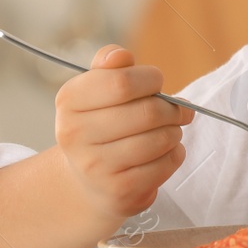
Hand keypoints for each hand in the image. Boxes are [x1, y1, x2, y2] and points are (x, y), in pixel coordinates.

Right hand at [54, 44, 194, 223]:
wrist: (86, 180)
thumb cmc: (100, 123)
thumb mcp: (96, 89)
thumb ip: (110, 65)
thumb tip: (121, 56)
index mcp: (69, 101)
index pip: (122, 82)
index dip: (150, 79)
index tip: (157, 82)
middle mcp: (76, 135)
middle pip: (148, 112)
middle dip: (172, 108)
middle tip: (177, 109)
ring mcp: (97, 167)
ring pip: (161, 139)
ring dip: (174, 131)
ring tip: (168, 130)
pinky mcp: (120, 191)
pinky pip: (167, 164)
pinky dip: (174, 154)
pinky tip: (163, 152)